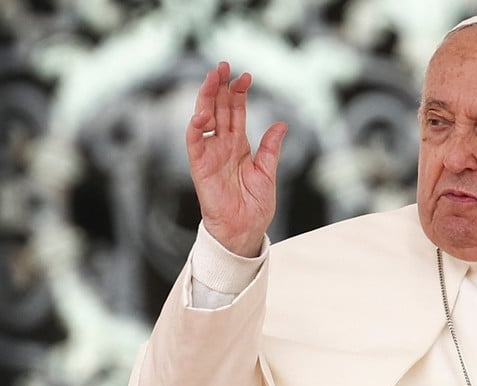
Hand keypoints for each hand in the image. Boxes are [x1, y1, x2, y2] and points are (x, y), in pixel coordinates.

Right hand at [186, 61, 287, 256]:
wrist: (245, 229)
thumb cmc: (255, 206)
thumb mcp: (268, 173)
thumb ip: (271, 148)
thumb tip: (282, 124)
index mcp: (239, 145)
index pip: (236, 112)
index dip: (239, 93)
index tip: (246, 76)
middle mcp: (223, 145)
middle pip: (219, 109)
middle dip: (221, 86)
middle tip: (224, 66)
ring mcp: (210, 154)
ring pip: (204, 118)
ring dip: (207, 97)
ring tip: (213, 77)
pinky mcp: (200, 166)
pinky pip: (194, 142)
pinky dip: (195, 127)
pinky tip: (202, 112)